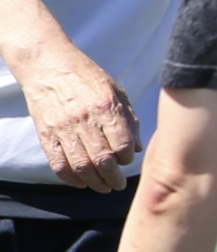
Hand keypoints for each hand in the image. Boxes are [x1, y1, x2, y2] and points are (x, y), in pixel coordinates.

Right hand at [18, 42, 137, 190]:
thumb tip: (136, 149)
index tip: (126, 160)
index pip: (122, 144)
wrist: (48, 64)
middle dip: (114, 178)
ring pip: (81, 166)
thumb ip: (129, 120)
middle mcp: (84, 119)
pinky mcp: (45, 133)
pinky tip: (81, 183)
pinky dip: (70, 178)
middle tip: (118, 185)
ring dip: (95, 183)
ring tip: (103, 187)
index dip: (127, 159)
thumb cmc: (87, 77)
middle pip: (102, 160)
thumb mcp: (116, 91)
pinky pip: (58, 163)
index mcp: (106, 107)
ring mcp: (63, 127)